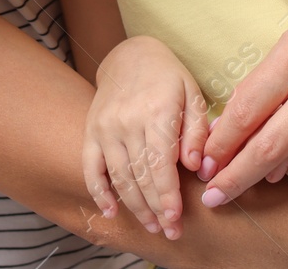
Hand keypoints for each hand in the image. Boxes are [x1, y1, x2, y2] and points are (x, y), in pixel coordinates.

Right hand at [84, 35, 209, 241]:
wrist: (129, 55)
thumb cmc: (168, 77)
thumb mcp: (192, 94)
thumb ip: (197, 131)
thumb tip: (196, 166)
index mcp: (156, 111)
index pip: (160, 163)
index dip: (168, 195)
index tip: (176, 219)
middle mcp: (126, 121)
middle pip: (141, 175)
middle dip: (156, 209)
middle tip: (169, 232)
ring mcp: (105, 127)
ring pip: (119, 177)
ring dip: (134, 207)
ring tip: (151, 226)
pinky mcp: (90, 131)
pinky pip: (90, 168)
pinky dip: (99, 192)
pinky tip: (110, 212)